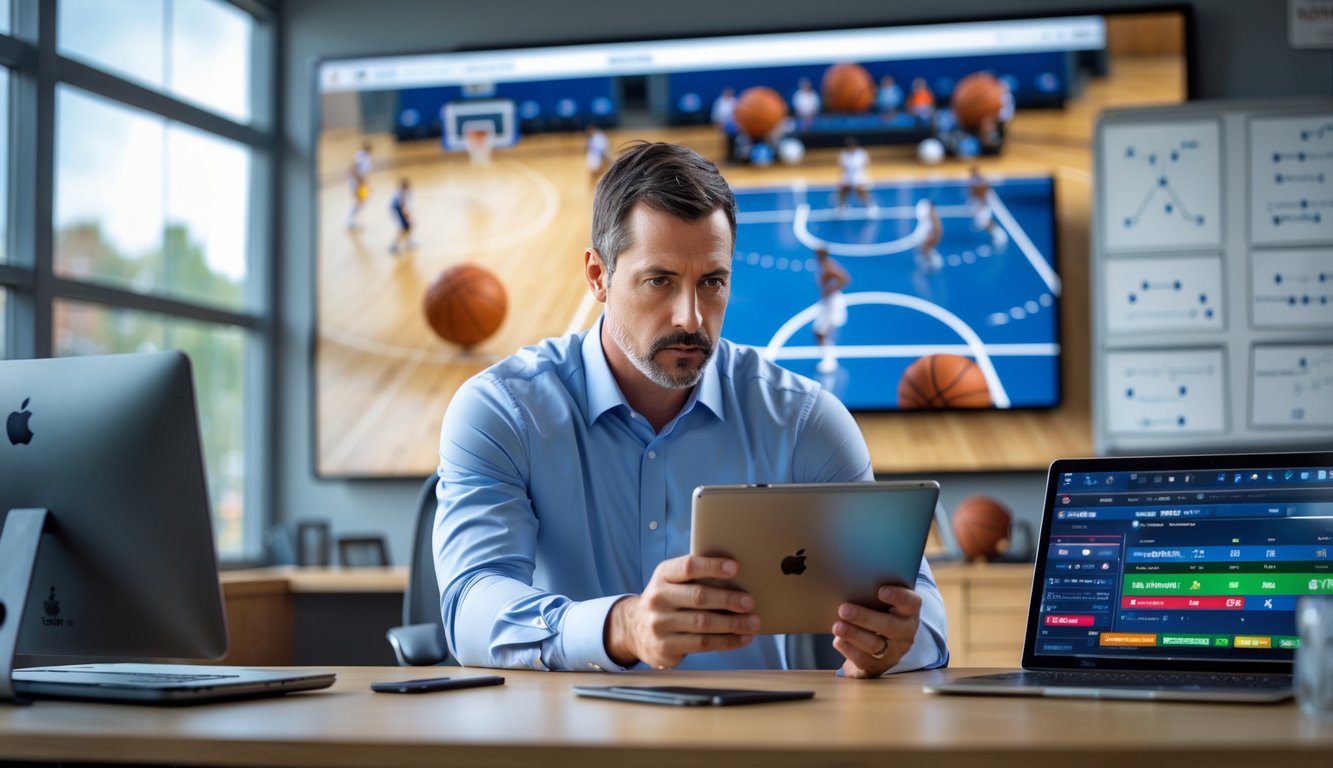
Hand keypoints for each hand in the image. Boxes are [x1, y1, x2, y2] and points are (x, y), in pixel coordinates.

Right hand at [604, 555, 757, 668]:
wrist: (634, 629)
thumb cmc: (668, 600)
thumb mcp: (672, 582)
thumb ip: (696, 577)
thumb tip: (739, 577)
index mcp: (663, 575)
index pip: (688, 566)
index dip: (712, 566)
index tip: (735, 567)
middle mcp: (658, 598)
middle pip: (698, 597)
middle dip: (728, 599)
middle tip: (750, 602)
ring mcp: (659, 624)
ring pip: (703, 624)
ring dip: (733, 624)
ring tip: (753, 623)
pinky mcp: (665, 647)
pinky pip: (702, 645)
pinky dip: (726, 642)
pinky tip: (742, 639)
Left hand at [831, 585, 920, 677]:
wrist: (880, 642)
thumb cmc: (879, 611)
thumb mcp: (882, 600)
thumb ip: (873, 589)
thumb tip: (850, 572)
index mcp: (909, 611)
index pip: (911, 602)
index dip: (898, 596)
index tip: (881, 590)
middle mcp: (905, 632)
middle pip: (890, 626)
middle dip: (865, 617)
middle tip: (844, 609)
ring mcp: (893, 651)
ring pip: (875, 645)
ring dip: (854, 634)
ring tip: (837, 626)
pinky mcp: (878, 666)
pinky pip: (864, 660)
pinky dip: (850, 650)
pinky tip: (838, 641)